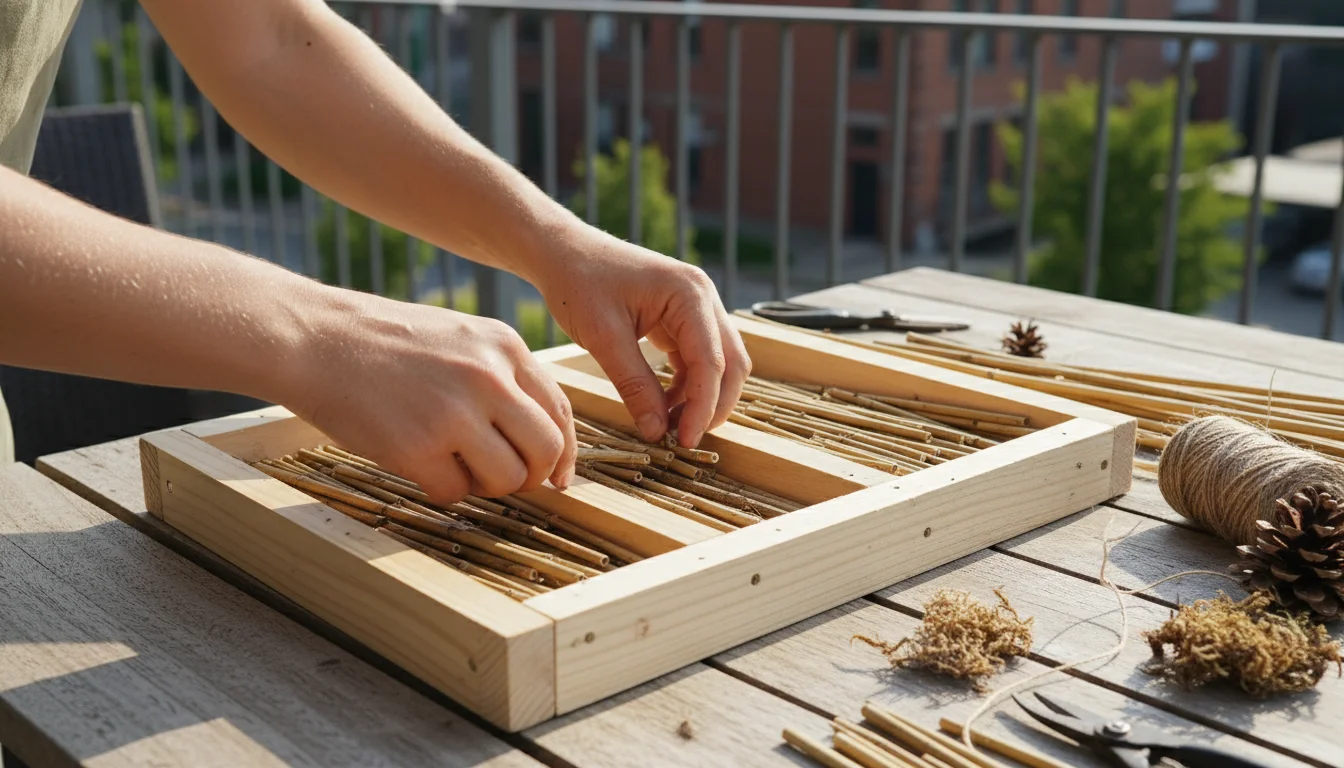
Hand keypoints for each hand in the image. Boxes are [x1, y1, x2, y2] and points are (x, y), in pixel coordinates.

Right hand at [278, 288, 575, 503]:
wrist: (314, 338)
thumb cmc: (388, 344)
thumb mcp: (461, 338)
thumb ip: (504, 379)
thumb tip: (548, 444)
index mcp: (505, 346)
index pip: (560, 411)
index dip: (563, 453)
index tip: (557, 476)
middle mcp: (489, 377)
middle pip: (545, 451)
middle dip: (531, 476)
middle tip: (503, 477)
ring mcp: (454, 413)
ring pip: (507, 479)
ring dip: (485, 484)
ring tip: (453, 462)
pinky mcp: (417, 447)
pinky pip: (455, 493)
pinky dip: (440, 487)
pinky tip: (417, 461)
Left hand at [534, 225, 751, 447]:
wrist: (563, 252)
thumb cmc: (579, 282)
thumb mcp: (604, 338)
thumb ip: (634, 386)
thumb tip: (658, 432)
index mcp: (689, 293)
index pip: (711, 361)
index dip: (703, 407)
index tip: (686, 442)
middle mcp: (703, 296)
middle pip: (730, 363)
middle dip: (713, 405)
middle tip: (685, 441)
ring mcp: (697, 306)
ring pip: (720, 363)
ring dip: (702, 398)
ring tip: (671, 427)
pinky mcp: (683, 318)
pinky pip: (699, 358)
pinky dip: (689, 386)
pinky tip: (665, 407)